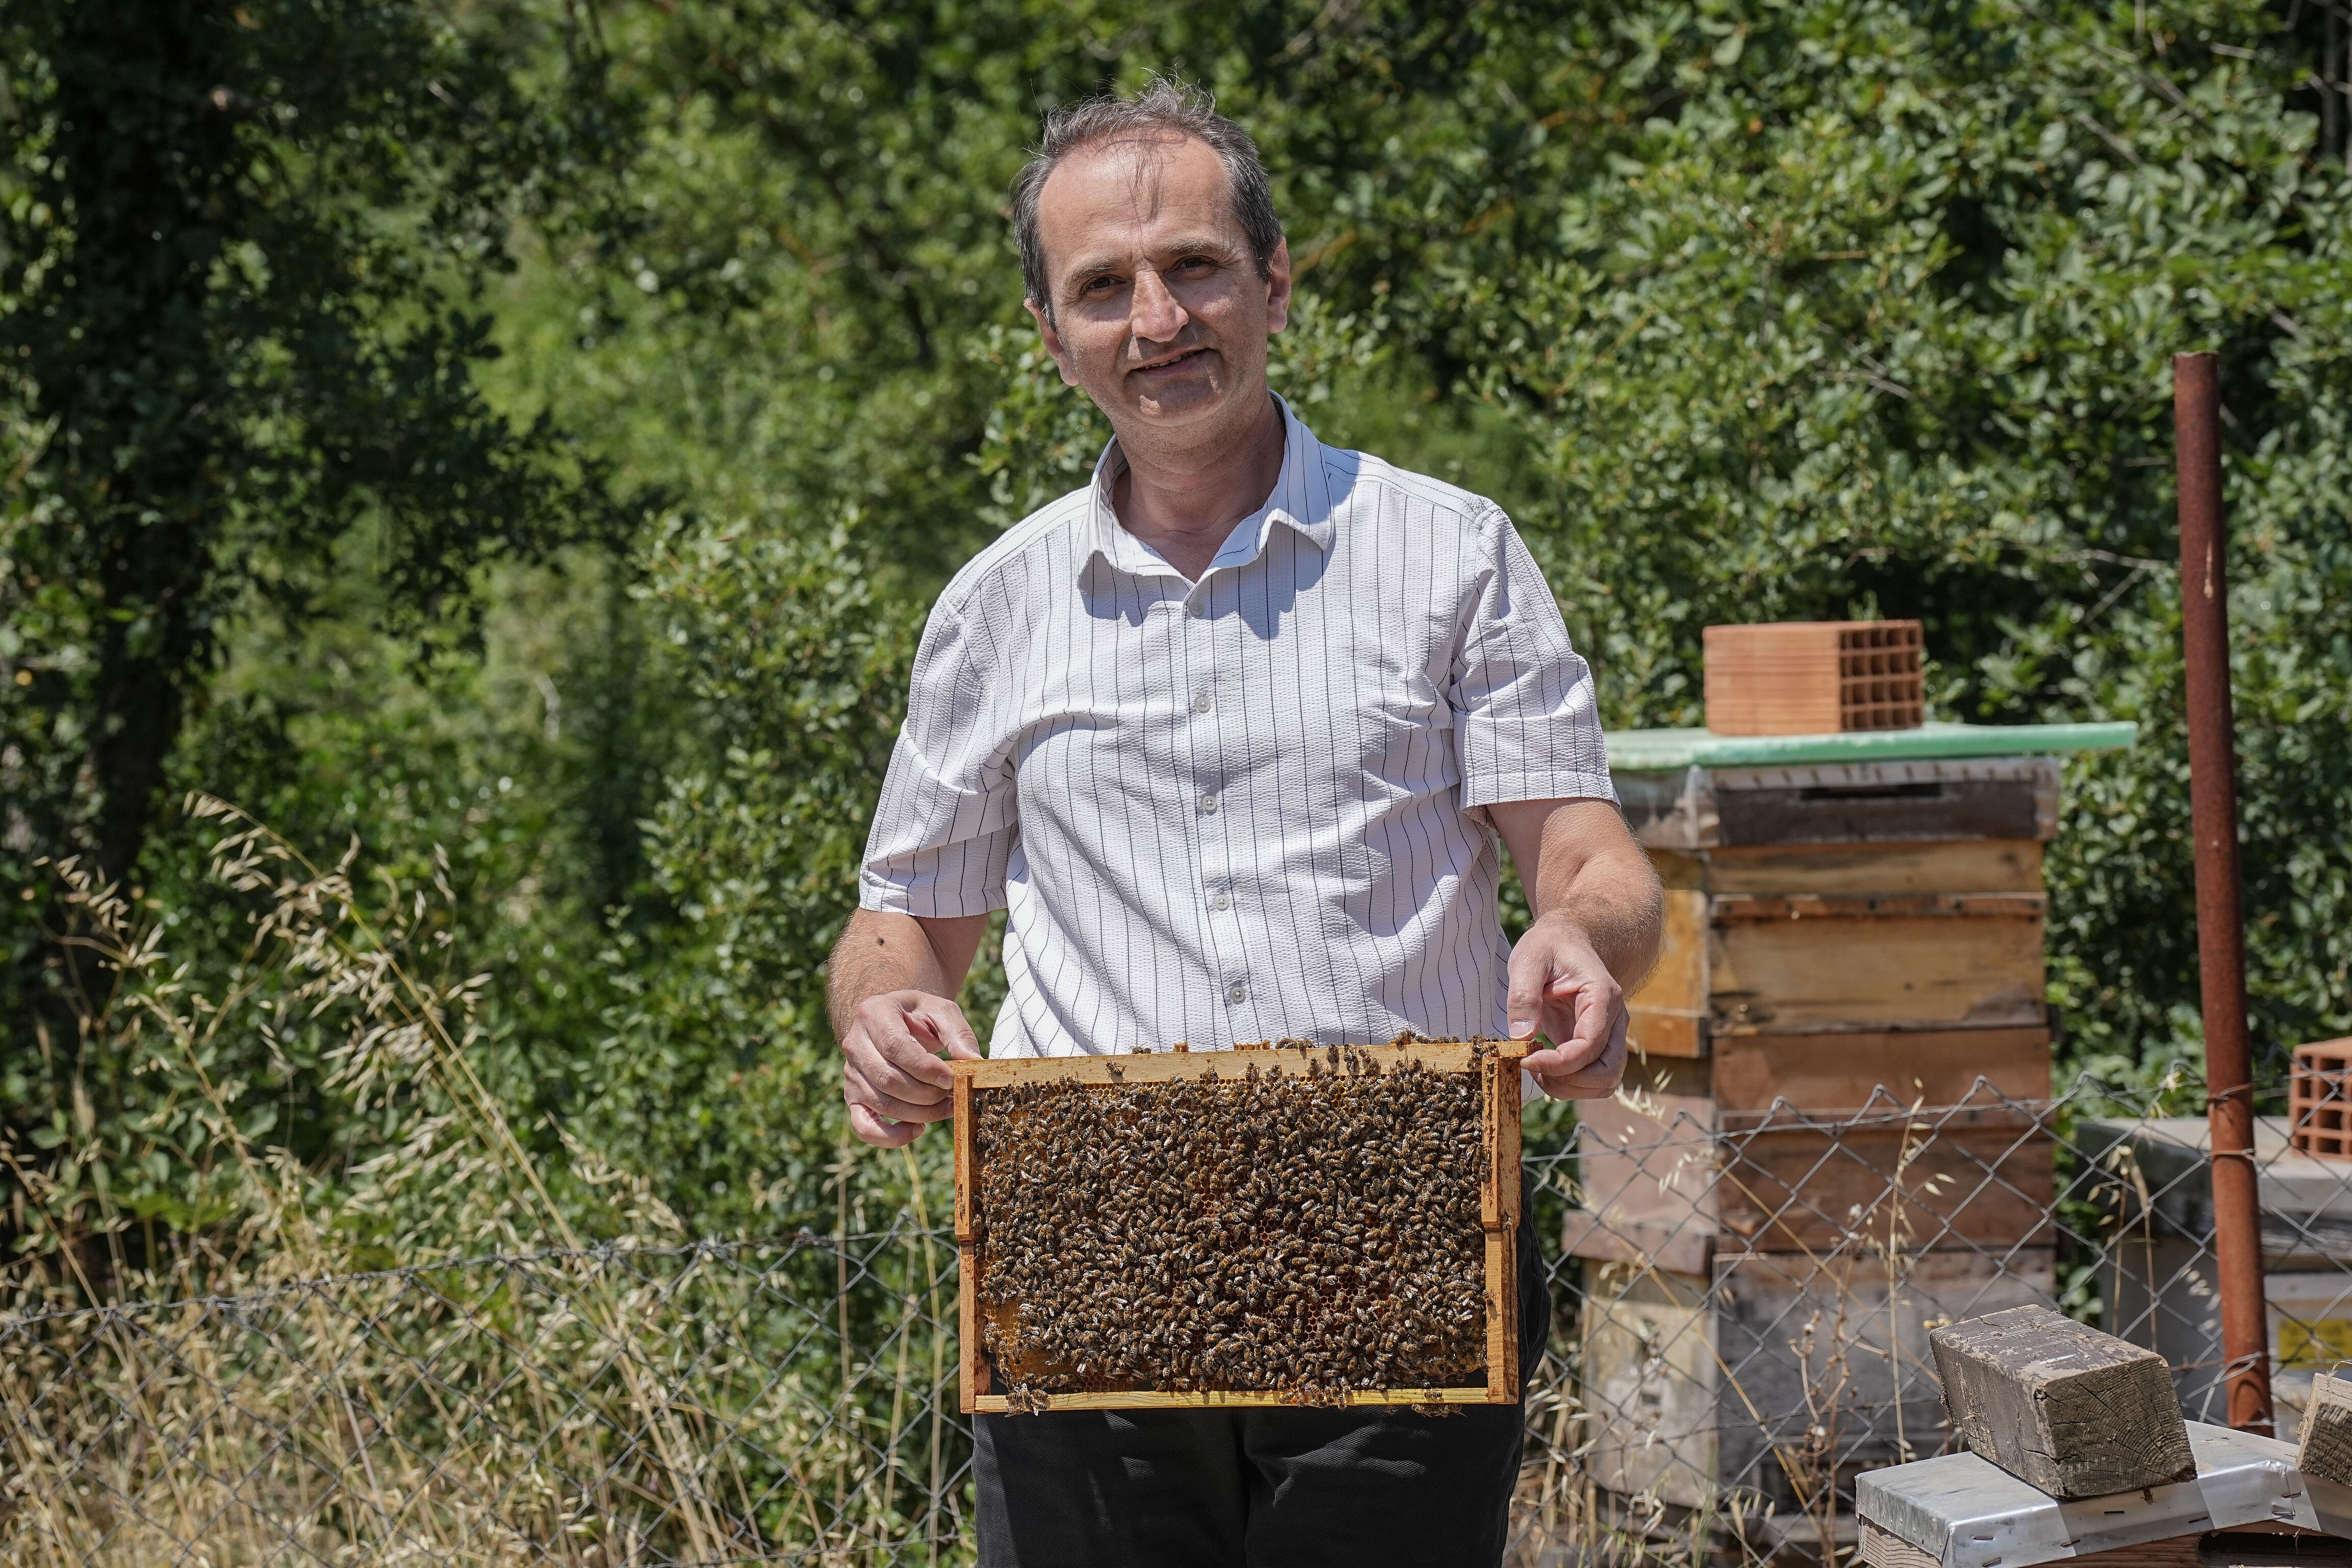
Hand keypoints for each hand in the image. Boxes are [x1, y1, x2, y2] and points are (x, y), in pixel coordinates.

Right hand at [841, 989, 981, 1147]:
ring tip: (946, 1107)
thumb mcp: (941, 1012)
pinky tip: (918, 1129)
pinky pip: (865, 1127)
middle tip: (953, 1094)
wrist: (894, 1021)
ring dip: (920, 1113)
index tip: (950, 1078)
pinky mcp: (853, 1098)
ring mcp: (851, 1074)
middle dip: (927, 1093)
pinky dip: (892, 1137)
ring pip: (883, 1104)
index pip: (895, 1046)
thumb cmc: (920, 1015)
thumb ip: (958, 1034)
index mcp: (873, 1014)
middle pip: (888, 1079)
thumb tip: (974, 1062)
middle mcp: (854, 1044)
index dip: (925, 1068)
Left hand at [1507, 911, 1628, 1099]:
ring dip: (1570, 1088)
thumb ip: (1524, 995)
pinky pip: (1593, 1079)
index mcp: (1602, 996)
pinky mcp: (1597, 1046)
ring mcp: (1609, 1035)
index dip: (1560, 1063)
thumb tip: (1521, 1036)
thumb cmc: (1548, 947)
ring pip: (1605, 1082)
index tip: (1525, 1060)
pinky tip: (1543, 1067)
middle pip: (1607, 1072)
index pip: (1590, 1045)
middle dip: (1569, 1081)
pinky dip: (1570, 1084)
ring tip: (1535, 1067)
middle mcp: (1615, 1019)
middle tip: (1531, 1066)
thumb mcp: (1528, 959)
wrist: (1567, 941)